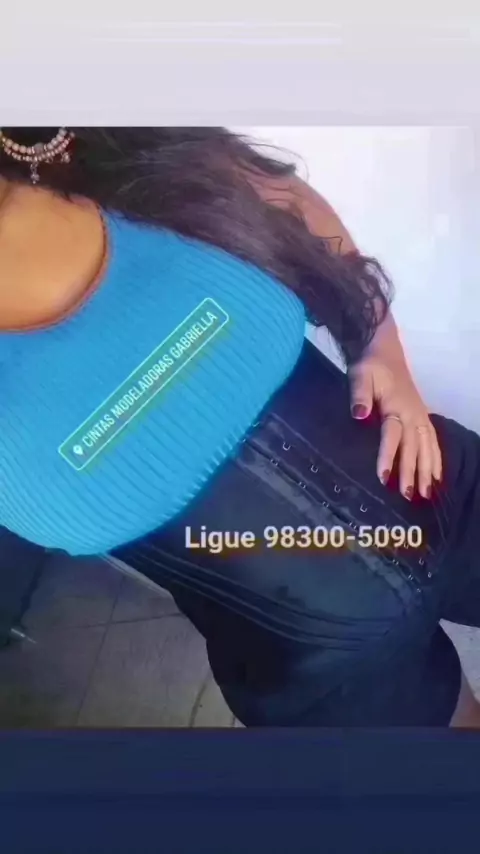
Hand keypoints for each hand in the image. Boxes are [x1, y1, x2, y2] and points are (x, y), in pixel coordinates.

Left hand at [348, 354, 441, 499]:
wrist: (386, 351)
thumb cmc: (370, 366)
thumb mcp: (360, 375)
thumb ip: (360, 395)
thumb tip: (359, 414)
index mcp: (396, 407)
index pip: (392, 435)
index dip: (388, 456)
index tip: (384, 477)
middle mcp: (412, 414)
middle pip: (413, 446)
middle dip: (411, 471)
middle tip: (407, 495)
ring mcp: (420, 416)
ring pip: (426, 447)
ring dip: (426, 470)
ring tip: (425, 493)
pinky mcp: (422, 417)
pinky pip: (433, 441)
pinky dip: (436, 459)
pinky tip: (436, 476)